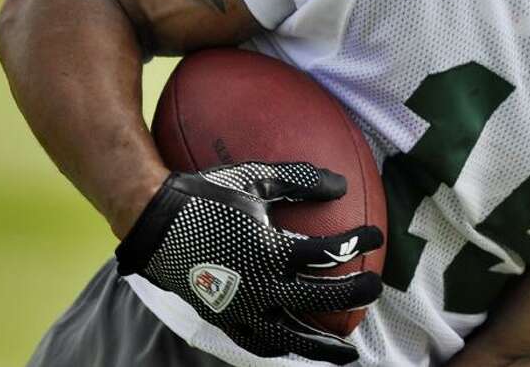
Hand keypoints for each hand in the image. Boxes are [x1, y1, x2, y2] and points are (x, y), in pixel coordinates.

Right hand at [115, 161, 382, 364]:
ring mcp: (240, 309)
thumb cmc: (208, 195)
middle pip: (320, 300)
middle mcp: (259, 287)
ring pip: (290, 338)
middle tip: (375, 289)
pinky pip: (256, 344)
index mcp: (271, 252)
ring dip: (321, 345)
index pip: (327, 255)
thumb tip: (343, 184)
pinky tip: (294, 349)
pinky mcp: (222, 319)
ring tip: (347, 353)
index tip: (375, 236)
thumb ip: (302, 180)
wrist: (154, 220)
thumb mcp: (256, 179)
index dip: (356, 245)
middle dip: (354, 294)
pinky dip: (279, 350)